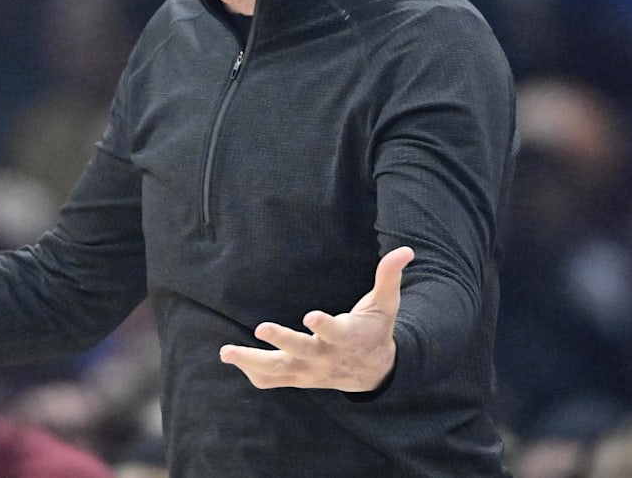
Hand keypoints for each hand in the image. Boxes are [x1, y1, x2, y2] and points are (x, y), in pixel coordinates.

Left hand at [219, 246, 412, 391]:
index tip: (311, 316)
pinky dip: (253, 373)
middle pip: (302, 352)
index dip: (324, 325)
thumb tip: (405, 251)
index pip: (336, 333)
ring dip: (252, 361)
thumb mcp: (386, 305)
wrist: (374, 372)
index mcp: (348, 338)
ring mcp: (310, 371)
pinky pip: (272, 381)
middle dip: (282, 340)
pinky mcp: (298, 378)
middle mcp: (326, 357)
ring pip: (279, 371)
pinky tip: (234, 360)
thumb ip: (389, 277)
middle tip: (261, 327)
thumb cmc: (375, 330)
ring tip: (226, 351)